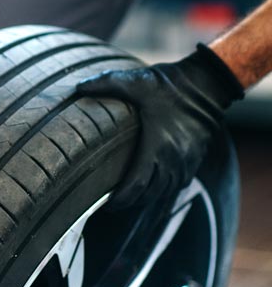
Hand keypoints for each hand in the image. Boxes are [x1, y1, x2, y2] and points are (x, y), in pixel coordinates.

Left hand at [76, 44, 243, 208]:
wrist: (208, 83)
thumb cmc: (170, 85)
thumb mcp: (136, 81)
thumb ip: (106, 83)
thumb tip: (79, 87)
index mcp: (158, 146)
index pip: (137, 185)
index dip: (121, 199)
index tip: (107, 204)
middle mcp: (174, 159)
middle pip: (149, 194)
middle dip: (130, 202)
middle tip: (112, 205)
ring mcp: (186, 161)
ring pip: (164, 192)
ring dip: (146, 198)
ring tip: (127, 199)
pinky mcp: (195, 159)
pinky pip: (178, 185)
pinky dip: (163, 191)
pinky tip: (151, 190)